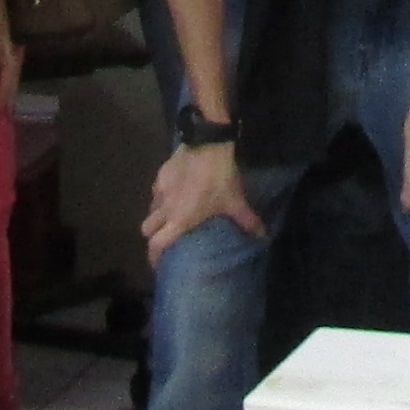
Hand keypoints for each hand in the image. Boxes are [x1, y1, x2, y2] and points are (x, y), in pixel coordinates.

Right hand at [143, 141, 264, 261]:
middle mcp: (164, 207)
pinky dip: (162, 196)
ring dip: (157, 215)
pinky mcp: (161, 173)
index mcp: (179, 220)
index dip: (154, 258)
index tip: (158, 266)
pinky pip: (156, 190)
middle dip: (152, 235)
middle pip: (146, 228)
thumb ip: (247, 220)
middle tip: (164, 238)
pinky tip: (175, 191)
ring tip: (170, 215)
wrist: (207, 143)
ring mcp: (160, 189)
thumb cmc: (219, 178)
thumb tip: (262, 236)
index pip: (157, 244)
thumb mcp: (235, 201)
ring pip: (150, 208)